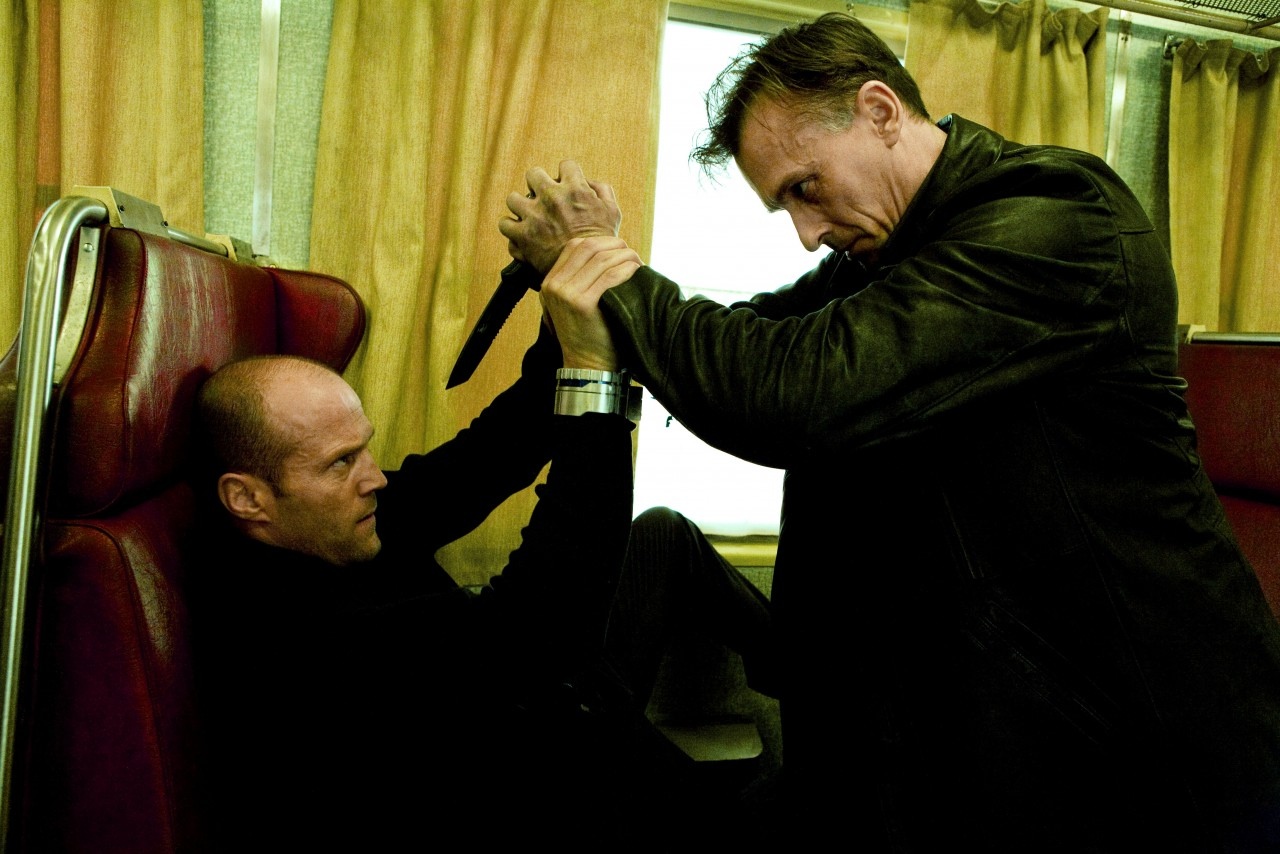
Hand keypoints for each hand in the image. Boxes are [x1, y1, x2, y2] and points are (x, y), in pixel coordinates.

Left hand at [499, 160, 621, 272]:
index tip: (566, 185)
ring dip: (519, 206)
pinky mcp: (522, 236)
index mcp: (575, 189)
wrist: (589, 273)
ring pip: (513, 198)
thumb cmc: (602, 243)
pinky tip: (519, 233)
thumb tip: (587, 182)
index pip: (566, 165)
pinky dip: (511, 229)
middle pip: (533, 174)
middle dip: (538, 184)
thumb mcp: (613, 212)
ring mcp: (534, 216)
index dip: (567, 175)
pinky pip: (505, 224)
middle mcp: (551, 198)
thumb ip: (602, 190)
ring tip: (527, 216)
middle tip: (543, 198)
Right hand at [539, 236, 641, 370]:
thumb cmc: (590, 335)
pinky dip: (627, 270)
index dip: (600, 242)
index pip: (575, 246)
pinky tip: (637, 273)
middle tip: (632, 255)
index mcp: (550, 282)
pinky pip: (611, 276)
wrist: (588, 366)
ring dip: (625, 257)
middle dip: (615, 246)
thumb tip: (609, 252)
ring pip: (602, 259)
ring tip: (638, 265)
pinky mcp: (583, 304)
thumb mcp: (574, 303)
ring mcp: (567, 294)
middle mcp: (555, 285)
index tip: (618, 249)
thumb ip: (581, 279)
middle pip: (589, 247)